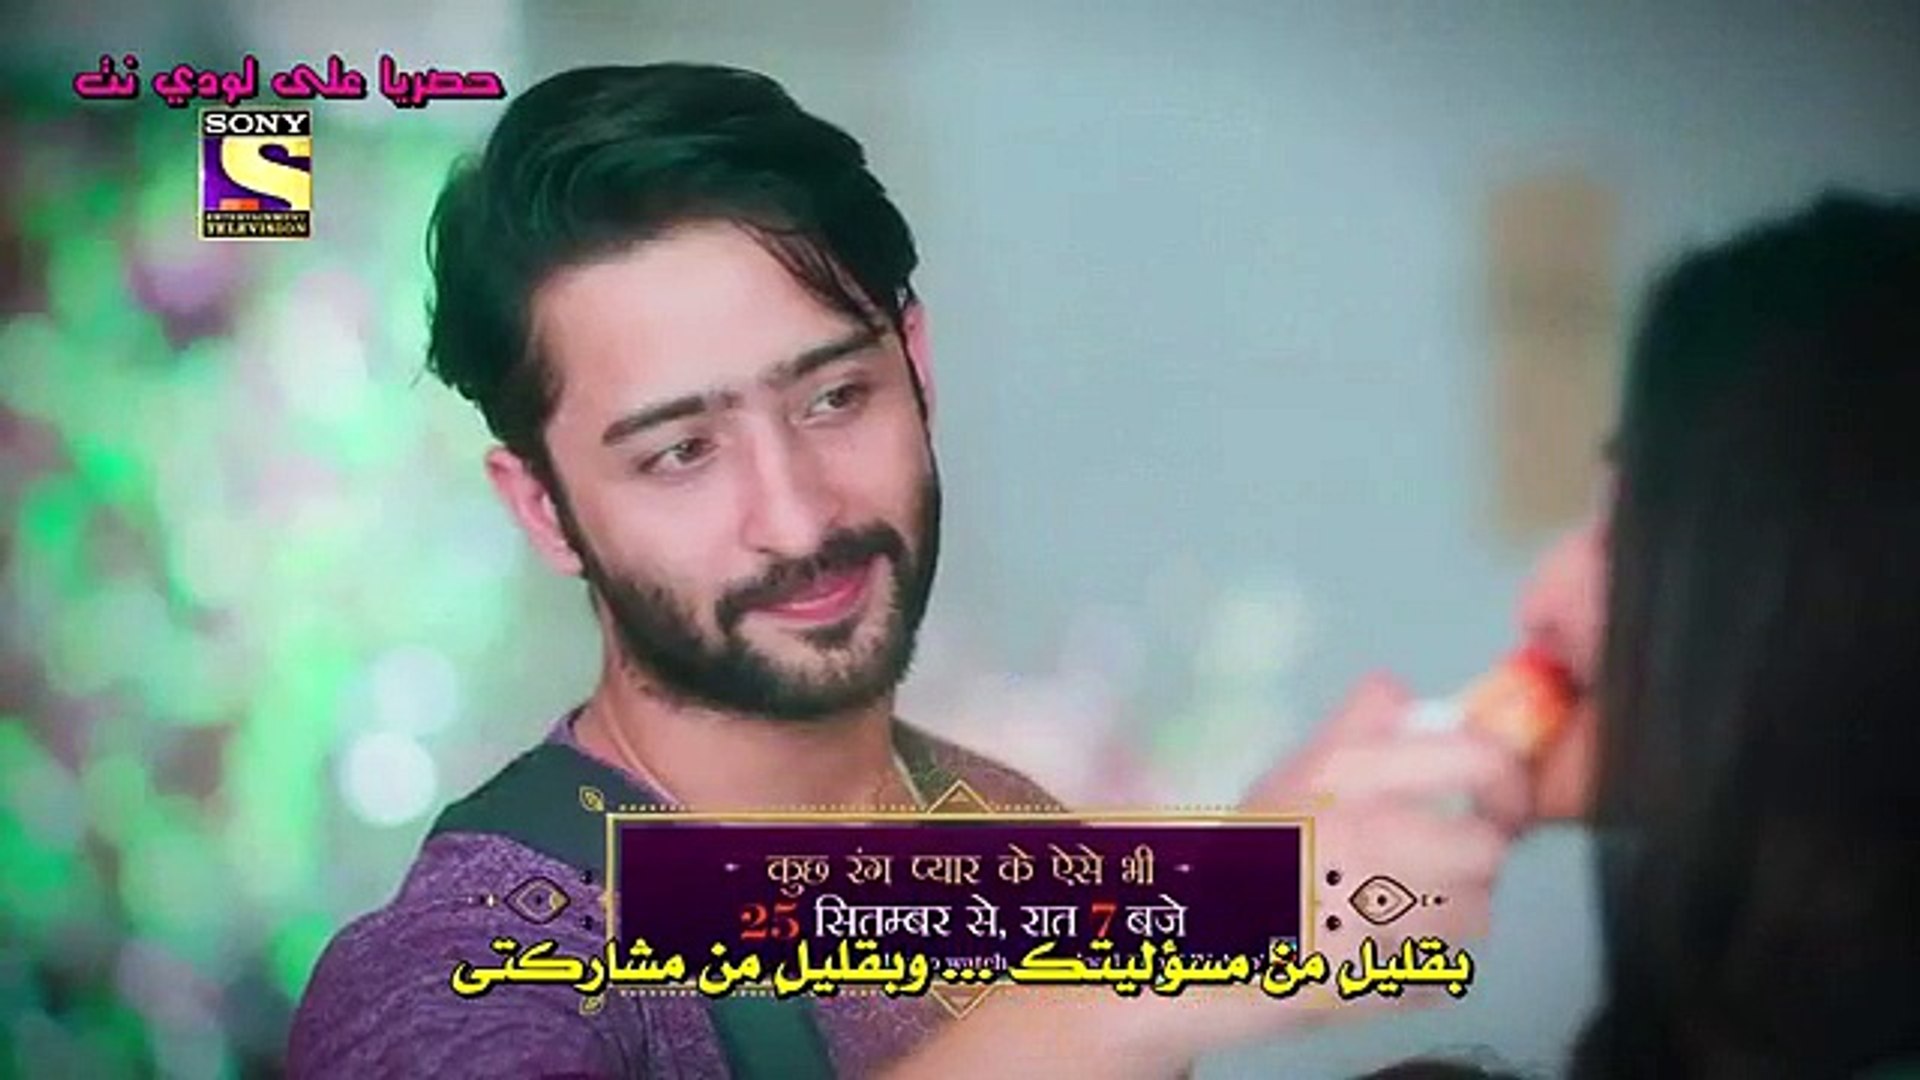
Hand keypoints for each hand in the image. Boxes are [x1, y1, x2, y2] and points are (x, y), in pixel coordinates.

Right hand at [884, 675, 1533, 1079]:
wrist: (1172, 945)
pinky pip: (1442, 975)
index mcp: (1347, 780)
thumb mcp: (1289, 775)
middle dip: (1473, 858)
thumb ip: (1352, 731)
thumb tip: (1399, 688)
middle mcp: (1363, 842)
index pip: (1479, 761)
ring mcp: (1365, 918)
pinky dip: (1421, 971)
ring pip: (1474, 918)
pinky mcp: (1366, 985)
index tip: (1496, 794)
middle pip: (1488, 849)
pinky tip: (1377, 955)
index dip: (1506, 776)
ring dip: (1450, 917)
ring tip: (1400, 912)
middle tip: (1444, 860)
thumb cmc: (1237, 856)